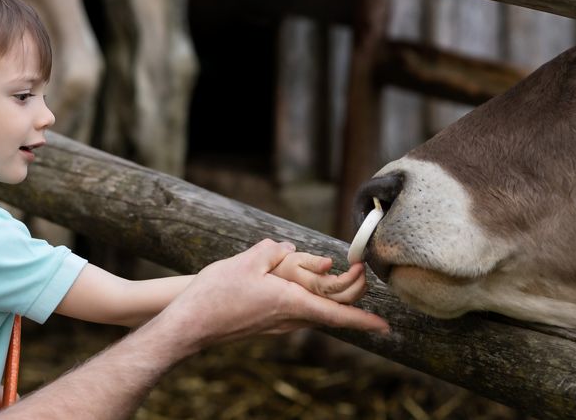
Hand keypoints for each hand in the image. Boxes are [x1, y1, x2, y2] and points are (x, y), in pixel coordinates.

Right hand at [152, 239, 388, 356]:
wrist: (190, 323)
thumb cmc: (217, 293)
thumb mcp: (247, 261)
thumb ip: (273, 251)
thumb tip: (287, 248)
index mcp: (290, 303)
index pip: (336, 314)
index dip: (363, 320)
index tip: (385, 326)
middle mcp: (288, 319)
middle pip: (329, 309)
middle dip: (349, 294)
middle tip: (359, 273)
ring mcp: (276, 325)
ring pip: (311, 310)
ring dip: (327, 295)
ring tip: (335, 274)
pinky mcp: (265, 324)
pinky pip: (295, 310)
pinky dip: (307, 298)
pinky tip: (299, 283)